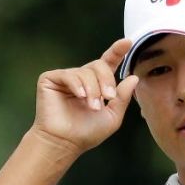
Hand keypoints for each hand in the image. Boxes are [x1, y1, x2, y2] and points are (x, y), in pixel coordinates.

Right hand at [29, 38, 138, 153]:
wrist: (65, 142)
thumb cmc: (86, 133)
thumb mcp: (112, 116)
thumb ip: (123, 97)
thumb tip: (133, 77)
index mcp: (96, 84)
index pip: (108, 63)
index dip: (117, 51)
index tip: (128, 42)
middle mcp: (81, 78)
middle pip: (99, 65)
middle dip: (106, 80)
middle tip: (108, 98)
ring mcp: (66, 78)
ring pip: (85, 72)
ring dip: (93, 90)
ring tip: (92, 107)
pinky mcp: (50, 79)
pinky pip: (69, 74)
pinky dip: (77, 85)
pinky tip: (80, 96)